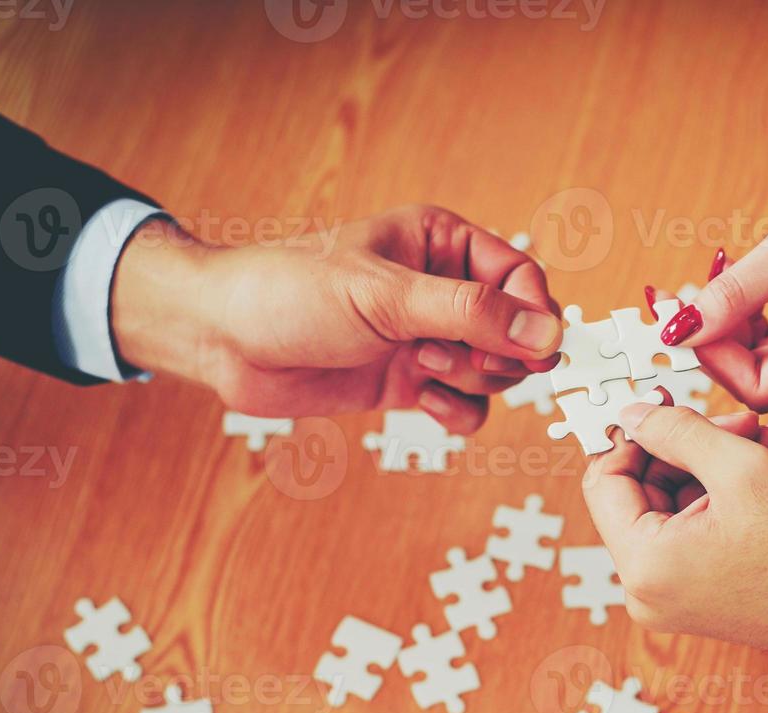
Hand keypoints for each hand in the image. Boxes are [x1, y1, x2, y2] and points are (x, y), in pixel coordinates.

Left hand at [110, 205, 563, 433]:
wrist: (222, 339)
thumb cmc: (288, 292)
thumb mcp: (386, 296)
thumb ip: (471, 314)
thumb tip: (545, 331)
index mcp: (442, 243)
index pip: (521, 278)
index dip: (534, 314)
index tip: (534, 348)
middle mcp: (442, 290)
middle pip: (517, 331)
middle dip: (496, 353)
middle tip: (458, 357)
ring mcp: (428, 339)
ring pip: (495, 373)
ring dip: (471, 382)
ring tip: (422, 369)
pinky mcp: (410, 382)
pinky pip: (466, 407)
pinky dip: (454, 412)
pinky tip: (420, 401)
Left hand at [583, 403, 767, 712]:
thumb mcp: (739, 468)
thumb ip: (675, 431)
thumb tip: (632, 413)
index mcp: (643, 566)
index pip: (604, 481)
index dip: (635, 434)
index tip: (666, 403)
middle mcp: (648, 590)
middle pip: (649, 489)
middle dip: (700, 444)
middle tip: (747, 421)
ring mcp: (676, 595)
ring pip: (684, 501)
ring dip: (730, 461)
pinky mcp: (705, 592)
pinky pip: (704, 525)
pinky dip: (739, 492)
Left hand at [673, 86, 767, 411]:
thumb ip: (731, 296)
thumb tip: (679, 332)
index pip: (763, 389)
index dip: (716, 361)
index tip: (684, 320)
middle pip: (765, 376)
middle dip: (719, 341)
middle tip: (682, 299)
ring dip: (733, 325)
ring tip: (714, 279)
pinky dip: (755, 315)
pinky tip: (739, 280)